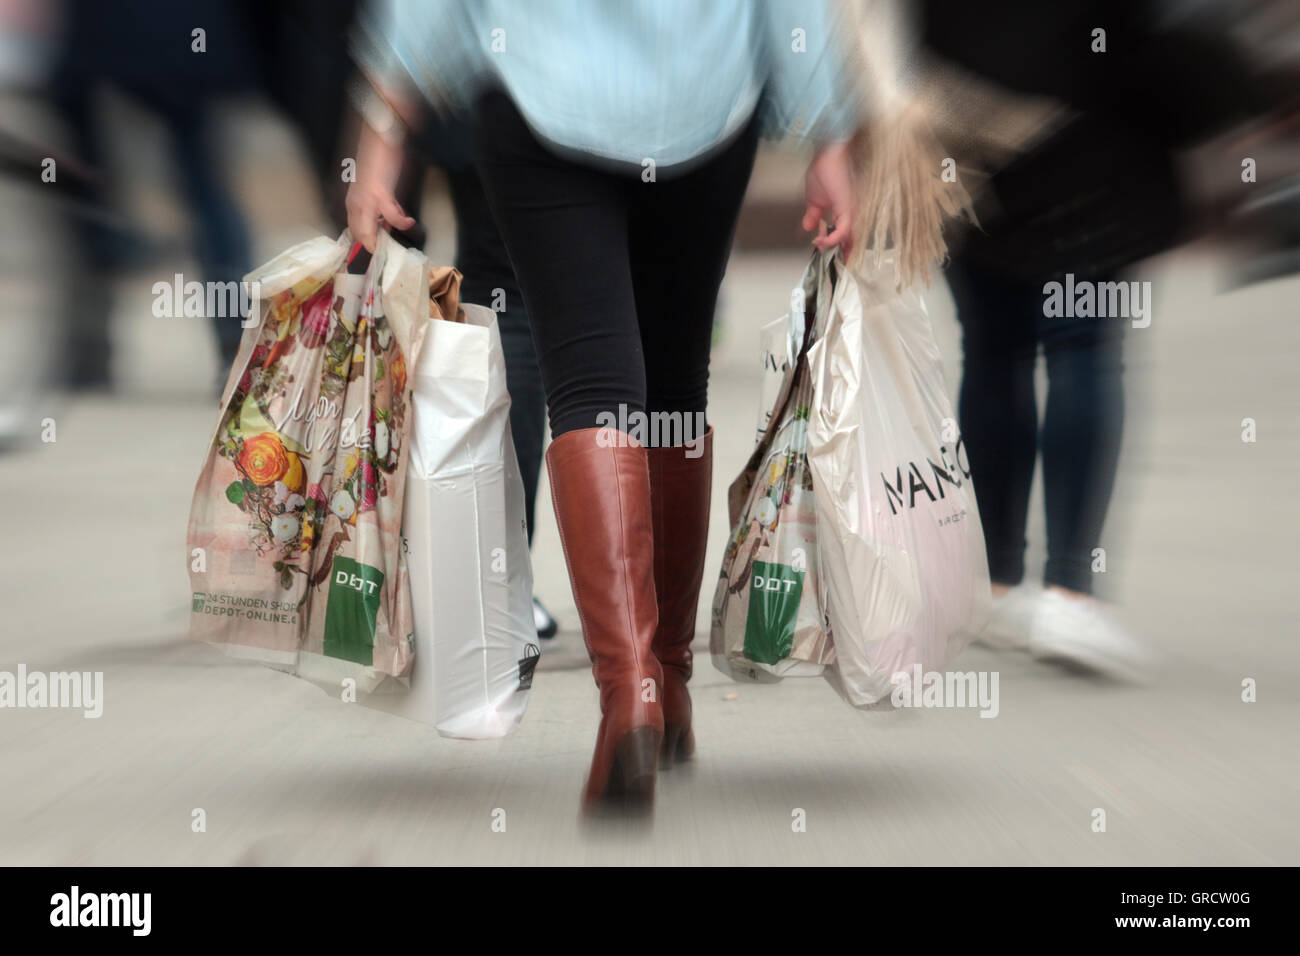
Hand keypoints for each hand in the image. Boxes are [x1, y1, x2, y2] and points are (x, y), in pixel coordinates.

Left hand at [345, 120, 415, 252]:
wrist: (380, 136)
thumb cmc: (379, 158)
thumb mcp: (375, 186)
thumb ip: (379, 204)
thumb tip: (386, 221)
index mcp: (353, 199)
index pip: (355, 228)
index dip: (365, 241)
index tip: (379, 248)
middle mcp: (355, 201)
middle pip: (358, 233)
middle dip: (373, 245)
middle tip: (388, 251)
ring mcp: (365, 198)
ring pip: (367, 229)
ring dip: (383, 238)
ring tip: (396, 239)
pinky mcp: (379, 192)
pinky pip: (390, 215)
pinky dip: (399, 221)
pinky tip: (408, 222)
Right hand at [802, 141, 855, 256]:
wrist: (826, 156)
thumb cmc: (823, 171)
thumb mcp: (814, 201)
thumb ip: (813, 216)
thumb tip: (808, 228)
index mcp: (843, 211)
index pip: (845, 234)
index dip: (837, 246)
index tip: (825, 254)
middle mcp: (850, 213)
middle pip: (850, 240)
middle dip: (841, 254)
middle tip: (832, 264)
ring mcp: (850, 212)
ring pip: (847, 238)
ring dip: (834, 248)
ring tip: (821, 250)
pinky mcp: (847, 209)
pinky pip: (842, 231)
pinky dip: (831, 239)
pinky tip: (820, 240)